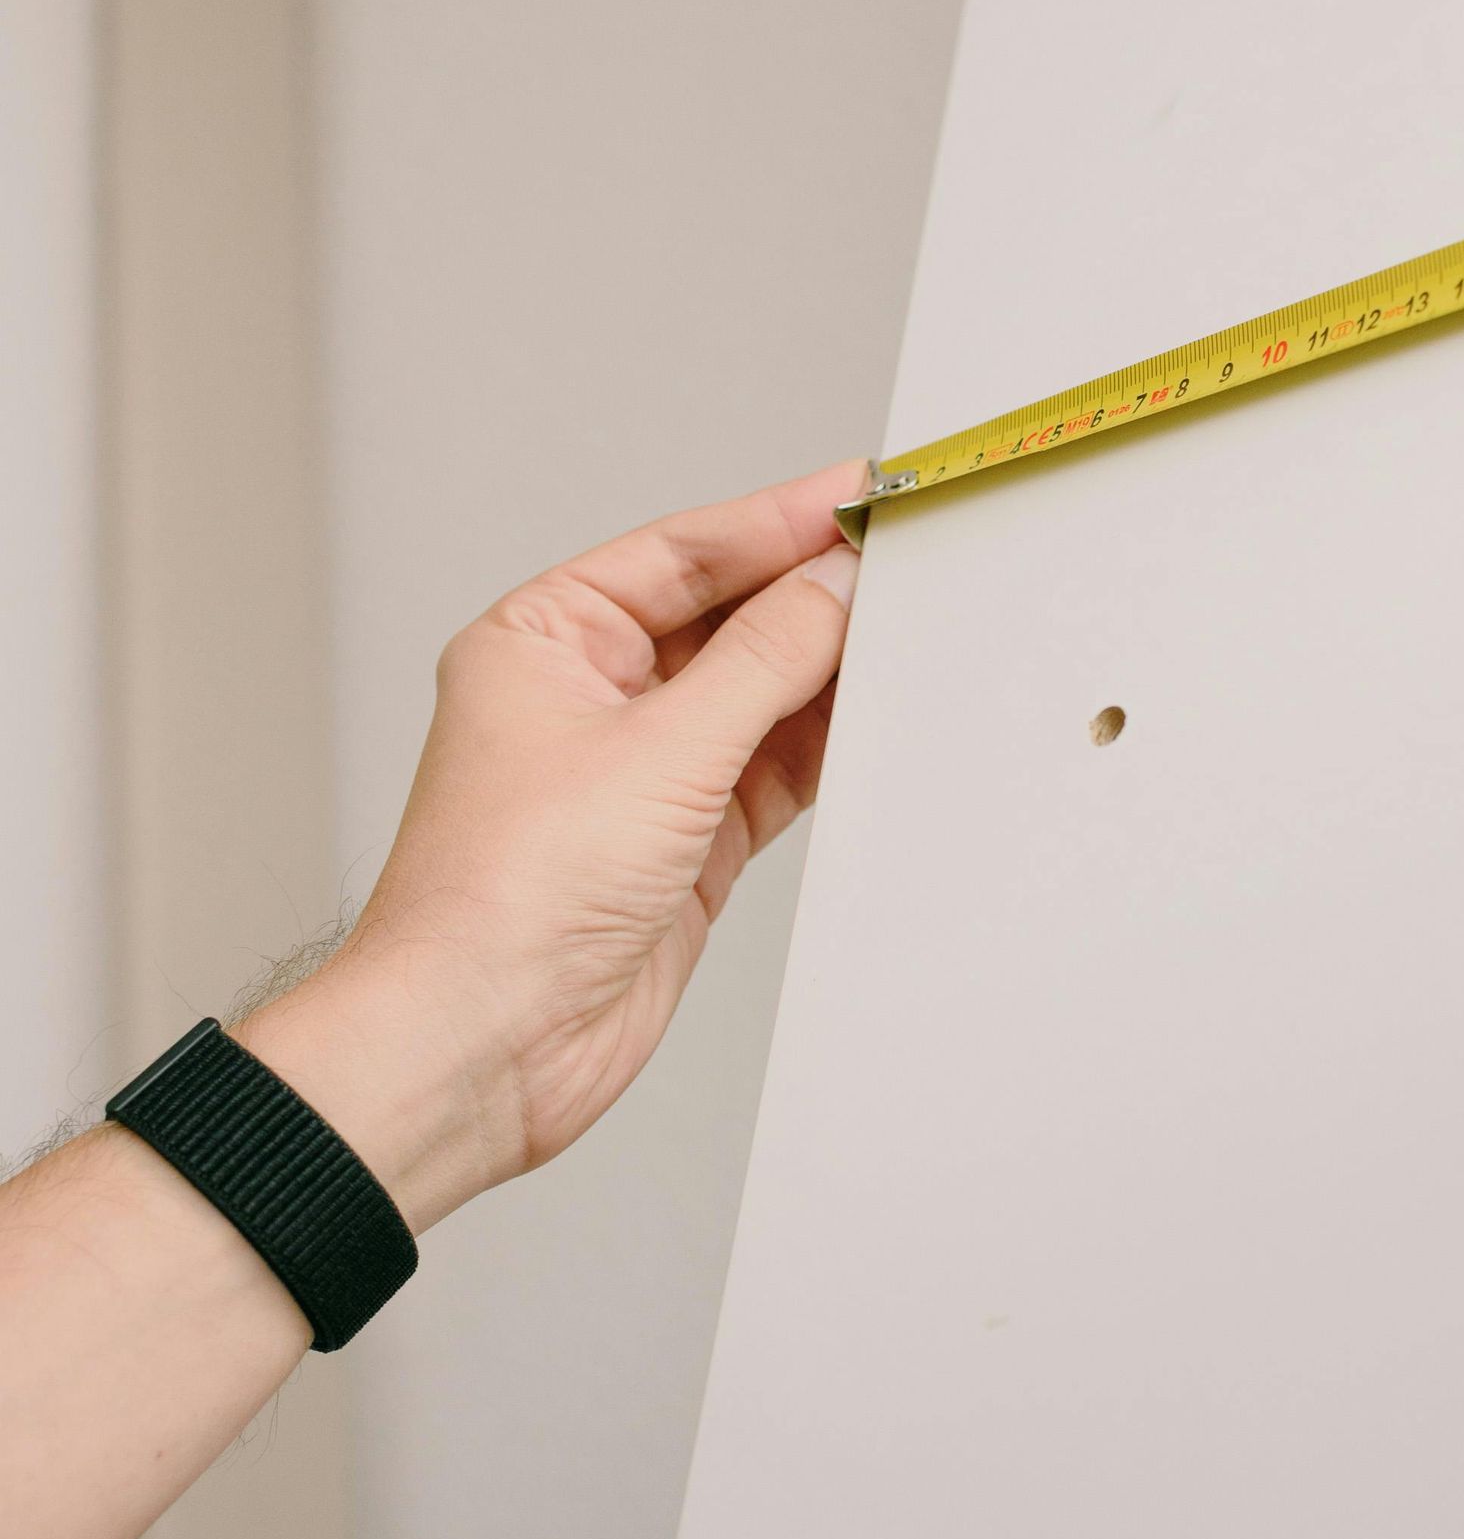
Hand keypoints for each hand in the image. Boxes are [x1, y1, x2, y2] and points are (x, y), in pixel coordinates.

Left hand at [243, 461, 864, 1228]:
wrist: (484, 1043)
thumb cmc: (504, 897)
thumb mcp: (658, 751)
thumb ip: (763, 661)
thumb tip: (831, 585)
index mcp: (542, 639)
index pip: (680, 552)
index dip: (775, 519)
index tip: (857, 495)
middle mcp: (587, 698)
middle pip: (724, 617)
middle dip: (809, 593)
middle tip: (899, 560)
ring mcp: (638, 772)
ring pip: (756, 695)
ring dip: (824, 671)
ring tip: (905, 629)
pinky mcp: (682, 844)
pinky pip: (770, 771)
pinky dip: (822, 746)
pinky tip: (874, 715)